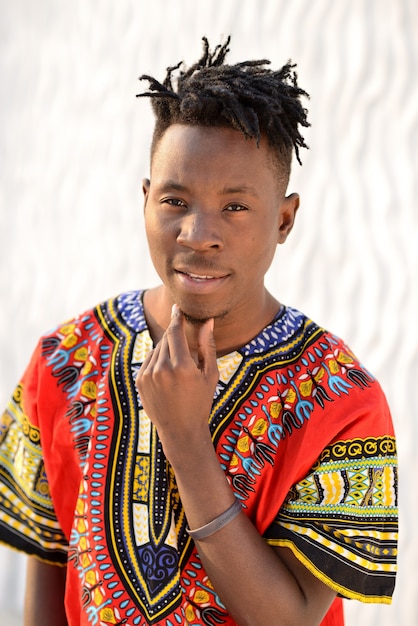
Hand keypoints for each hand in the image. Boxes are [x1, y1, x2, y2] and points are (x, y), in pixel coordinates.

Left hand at [136, 304, 218, 461]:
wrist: (180, 430)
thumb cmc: (201, 402)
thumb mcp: (210, 374)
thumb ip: (207, 346)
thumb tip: (208, 321)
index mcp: (182, 366)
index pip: (175, 331)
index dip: (177, 317)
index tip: (177, 308)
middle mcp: (162, 368)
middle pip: (167, 339)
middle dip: (176, 340)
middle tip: (187, 355)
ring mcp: (148, 375)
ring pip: (157, 349)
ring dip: (168, 351)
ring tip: (179, 372)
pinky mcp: (140, 380)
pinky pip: (149, 360)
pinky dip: (158, 362)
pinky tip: (168, 378)